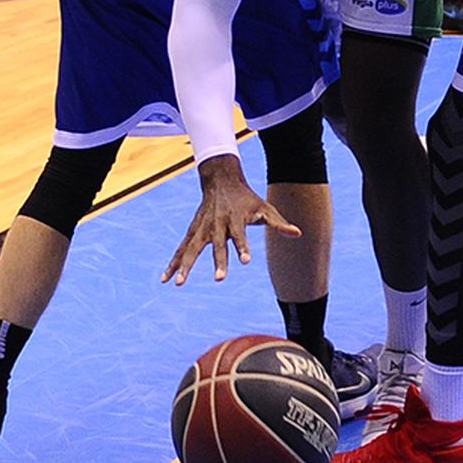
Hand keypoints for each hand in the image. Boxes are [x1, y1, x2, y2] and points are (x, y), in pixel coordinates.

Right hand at [161, 156, 300, 285]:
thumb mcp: (264, 208)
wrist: (221, 179)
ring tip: (178, 283)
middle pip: (216, 245)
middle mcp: (216, 224)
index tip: (246, 260)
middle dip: (218, 261)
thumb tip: (298, 233)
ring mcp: (202, 227)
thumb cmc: (247, 198)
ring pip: (191, 248)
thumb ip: (279, 223)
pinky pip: (181, 248)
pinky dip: (173, 262)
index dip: (243, 247)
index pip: (240, 235)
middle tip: (219, 279)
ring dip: (185, 265)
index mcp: (235, 219)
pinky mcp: (193, 230)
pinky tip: (165, 278)